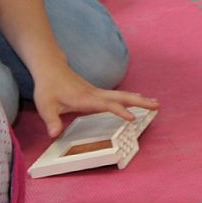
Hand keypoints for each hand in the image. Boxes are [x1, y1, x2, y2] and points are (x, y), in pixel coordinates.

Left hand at [30, 65, 159, 138]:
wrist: (51, 68)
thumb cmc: (48, 87)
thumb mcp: (45, 106)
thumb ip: (51, 120)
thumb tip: (54, 134)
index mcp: (86, 99)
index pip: (107, 105)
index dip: (120, 111)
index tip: (133, 118)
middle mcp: (95, 94)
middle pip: (122, 97)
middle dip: (140, 101)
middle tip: (156, 105)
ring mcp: (97, 92)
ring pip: (122, 95)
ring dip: (139, 99)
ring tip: (154, 103)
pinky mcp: (97, 92)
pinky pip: (118, 95)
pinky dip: (130, 97)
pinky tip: (137, 99)